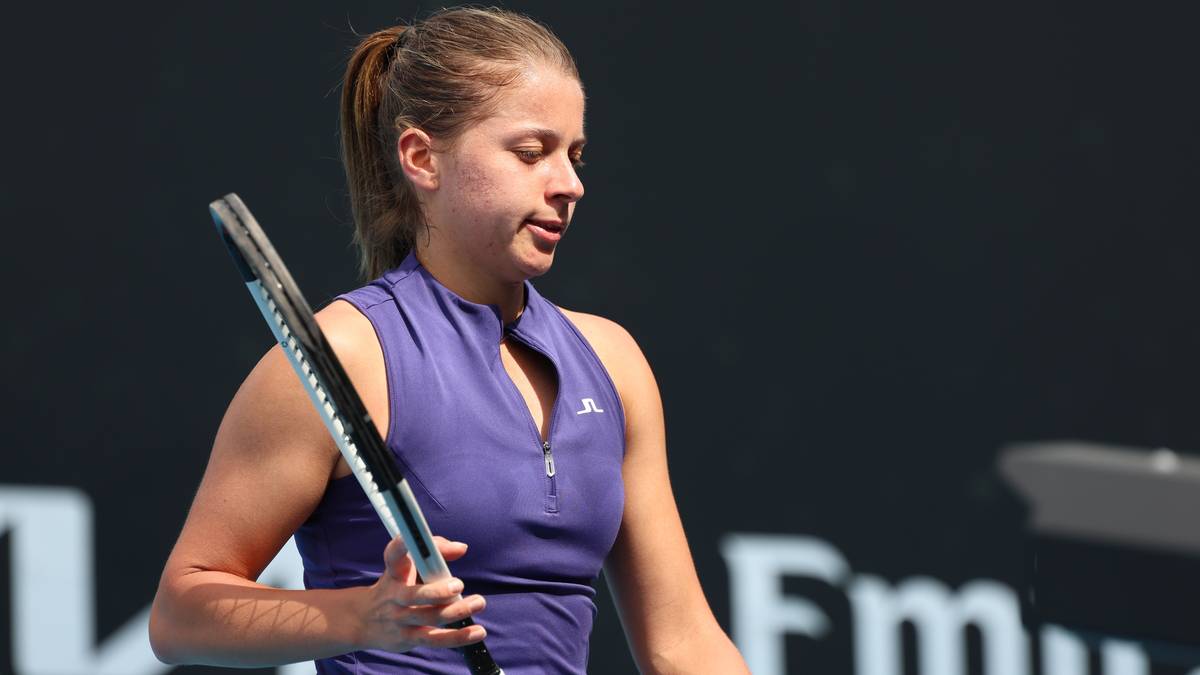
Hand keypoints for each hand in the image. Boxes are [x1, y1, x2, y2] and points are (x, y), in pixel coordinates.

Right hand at [357, 536, 486, 651]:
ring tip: (478, 602)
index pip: (394, 555)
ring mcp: (400, 620)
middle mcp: (394, 596)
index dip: (404, 544)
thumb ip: (433, 550)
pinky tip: (477, 632)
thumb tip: (461, 548)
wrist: (364, 620)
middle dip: (437, 592)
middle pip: (414, 595)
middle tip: (458, 584)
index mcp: (394, 572)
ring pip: (428, 618)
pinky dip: (457, 637)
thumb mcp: (405, 565)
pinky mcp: (407, 639)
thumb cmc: (396, 585)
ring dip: (455, 612)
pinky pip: (434, 640)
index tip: (416, 535)